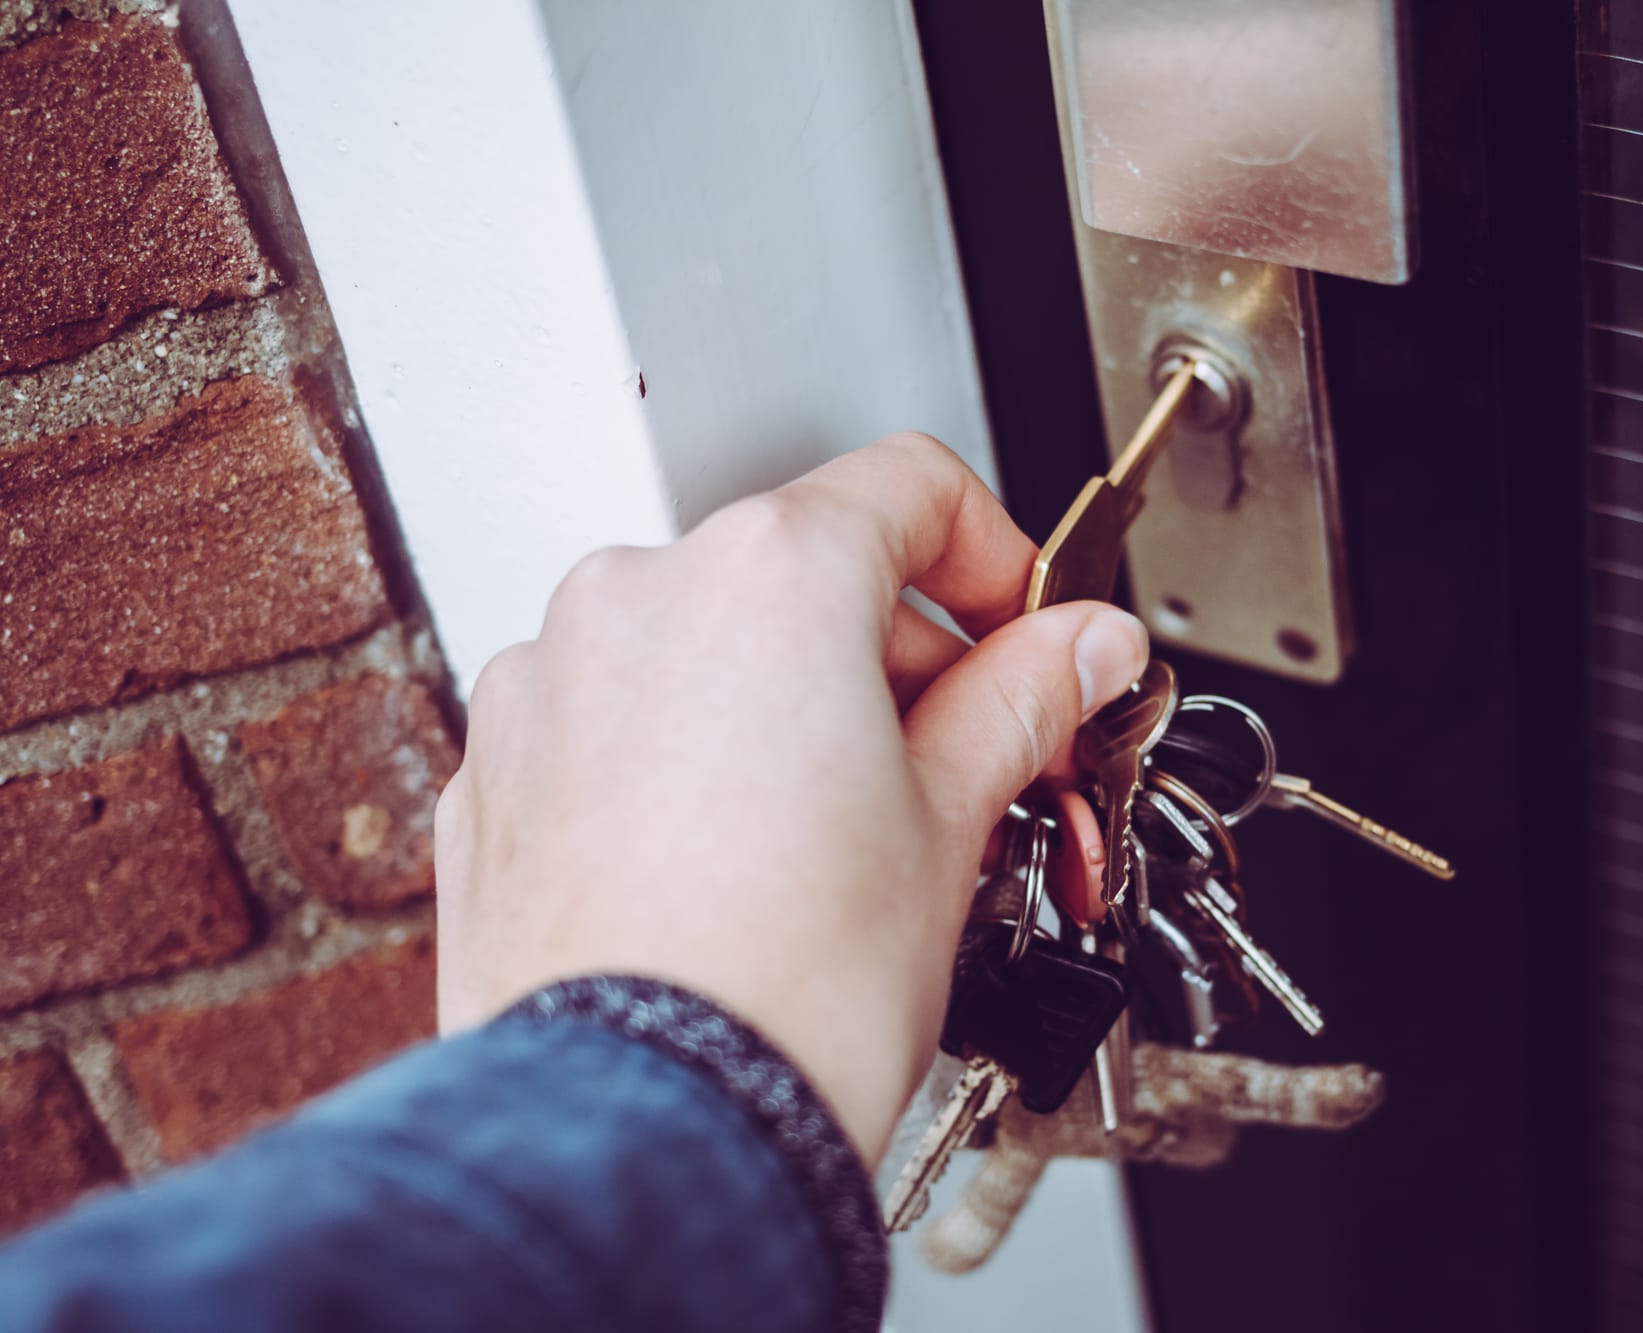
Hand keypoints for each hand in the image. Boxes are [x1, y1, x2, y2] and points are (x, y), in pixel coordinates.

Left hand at [433, 434, 1148, 1163]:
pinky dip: (690, 762)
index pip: (910, 488)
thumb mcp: (954, 820)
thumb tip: (1079, 649)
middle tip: (969, 766)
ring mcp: (549, 683)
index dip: (998, 557)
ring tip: (849, 836)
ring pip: (709, 649)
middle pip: (808, 574)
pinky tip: (742, 864)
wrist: (650, 1131)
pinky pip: (620, 723)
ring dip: (793, 710)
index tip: (1025, 635)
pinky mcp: (499, 771)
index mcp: (767, 577)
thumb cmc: (788, 989)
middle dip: (901, 662)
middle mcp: (638, 599)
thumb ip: (1022, 699)